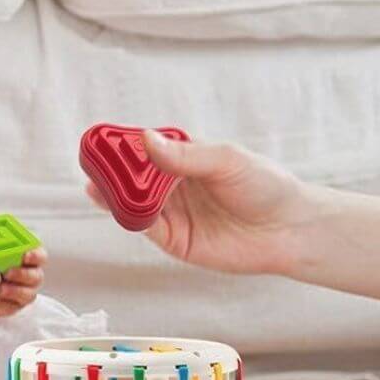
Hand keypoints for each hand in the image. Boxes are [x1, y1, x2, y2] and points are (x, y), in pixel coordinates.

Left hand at [0, 245, 46, 316]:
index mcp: (29, 258)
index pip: (40, 256)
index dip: (35, 256)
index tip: (25, 255)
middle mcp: (31, 275)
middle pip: (36, 276)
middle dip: (22, 275)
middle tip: (8, 273)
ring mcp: (26, 291)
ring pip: (28, 294)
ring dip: (15, 292)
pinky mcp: (15, 306)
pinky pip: (13, 308)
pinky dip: (4, 306)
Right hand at [85, 130, 315, 274]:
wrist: (289, 229)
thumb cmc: (265, 185)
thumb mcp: (226, 160)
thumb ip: (186, 154)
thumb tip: (147, 139)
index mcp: (188, 157)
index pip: (148, 149)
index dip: (125, 146)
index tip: (103, 141)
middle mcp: (176, 184)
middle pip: (135, 177)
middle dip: (112, 172)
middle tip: (91, 165)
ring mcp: (174, 212)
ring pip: (135, 203)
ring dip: (114, 196)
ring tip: (94, 185)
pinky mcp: (176, 240)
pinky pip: (146, 228)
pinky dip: (130, 218)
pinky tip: (117, 209)